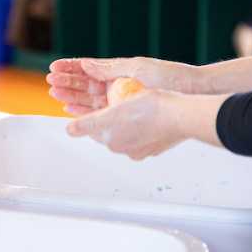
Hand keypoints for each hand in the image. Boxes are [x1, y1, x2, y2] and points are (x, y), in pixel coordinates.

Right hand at [47, 57, 200, 115]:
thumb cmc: (172, 77)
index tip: (54, 68)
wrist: (195, 93)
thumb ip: (110, 68)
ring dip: (72, 97)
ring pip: (91, 99)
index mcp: (120, 70)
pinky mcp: (128, 114)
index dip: (71, 67)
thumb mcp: (138, 67)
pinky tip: (73, 111)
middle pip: (87, 84)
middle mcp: (119, 85)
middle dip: (67, 82)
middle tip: (50, 83)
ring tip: (56, 95)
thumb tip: (86, 64)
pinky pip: (102, 113)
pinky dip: (86, 111)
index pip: (89, 68)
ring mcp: (122, 99)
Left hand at [66, 88, 187, 160]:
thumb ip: (87, 123)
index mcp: (113, 142)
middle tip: (116, 101)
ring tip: (133, 104)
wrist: (181, 115)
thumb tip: (70, 130)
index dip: (91, 112)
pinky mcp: (157, 144)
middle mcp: (127, 149)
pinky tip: (147, 112)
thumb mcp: (111, 113)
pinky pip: (144, 132)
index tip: (95, 103)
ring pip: (127, 130)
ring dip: (125, 118)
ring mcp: (144, 148)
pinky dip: (142, 123)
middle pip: (109, 130)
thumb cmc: (149, 112)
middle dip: (109, 116)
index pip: (93, 127)